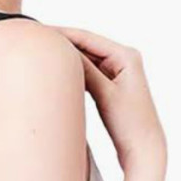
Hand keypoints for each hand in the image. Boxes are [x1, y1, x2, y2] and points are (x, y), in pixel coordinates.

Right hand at [48, 24, 166, 174]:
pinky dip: (73, 68)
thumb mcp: (104, 93)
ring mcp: (118, 69)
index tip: (40, 31)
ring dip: (66, 56)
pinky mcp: (112, 81)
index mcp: (126, 55)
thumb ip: (85, 69)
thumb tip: (63, 49)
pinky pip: (88, 68)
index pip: (87, 37)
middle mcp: (124, 57)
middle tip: (35, 40)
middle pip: (85, 44)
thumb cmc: (130, 124)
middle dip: (62, 43)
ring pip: (85, 56)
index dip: (62, 33)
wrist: (144, 150)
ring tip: (42, 52)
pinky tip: (57, 68)